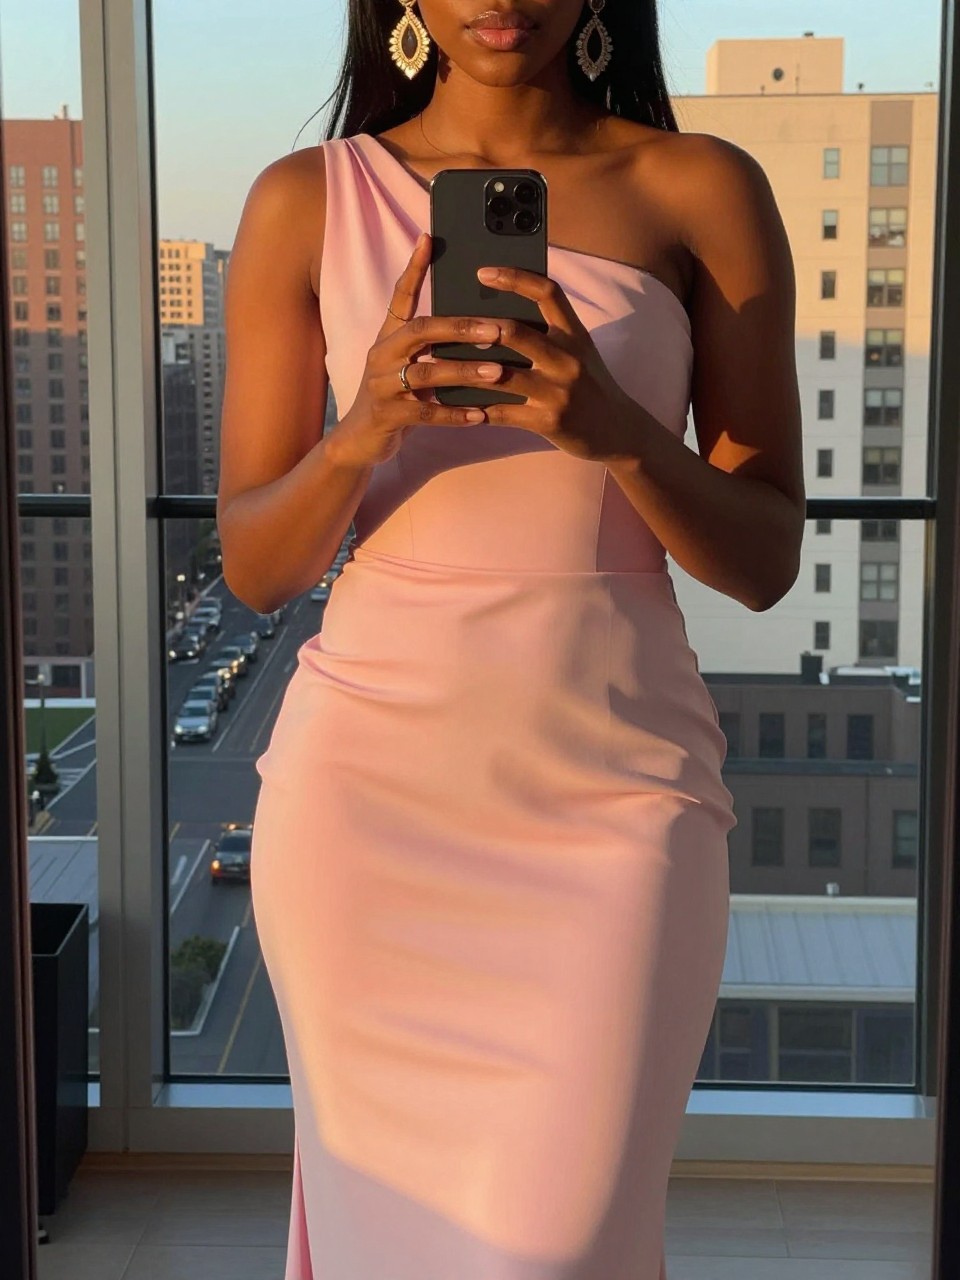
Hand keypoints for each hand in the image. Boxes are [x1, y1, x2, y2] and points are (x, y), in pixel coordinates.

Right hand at [329, 233, 513, 470]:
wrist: (359, 440)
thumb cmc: (395, 398)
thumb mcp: (407, 365)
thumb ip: (431, 346)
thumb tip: (475, 324)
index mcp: (388, 338)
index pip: (400, 297)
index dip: (414, 269)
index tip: (429, 239)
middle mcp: (381, 356)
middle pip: (420, 331)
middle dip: (460, 328)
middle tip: (496, 329)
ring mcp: (381, 386)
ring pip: (425, 374)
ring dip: (464, 372)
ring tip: (497, 372)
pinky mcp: (386, 416)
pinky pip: (424, 414)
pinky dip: (454, 414)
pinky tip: (481, 415)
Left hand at [465, 263, 639, 462]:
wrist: (618, 430)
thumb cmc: (589, 385)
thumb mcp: (578, 350)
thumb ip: (548, 332)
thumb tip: (497, 313)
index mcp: (575, 333)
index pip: (547, 292)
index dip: (514, 278)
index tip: (482, 272)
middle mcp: (568, 359)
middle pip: (516, 332)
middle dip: (478, 327)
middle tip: (448, 323)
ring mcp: (558, 392)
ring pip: (501, 375)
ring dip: (465, 370)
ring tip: (437, 362)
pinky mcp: (548, 422)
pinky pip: (502, 412)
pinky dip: (474, 407)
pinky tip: (453, 402)